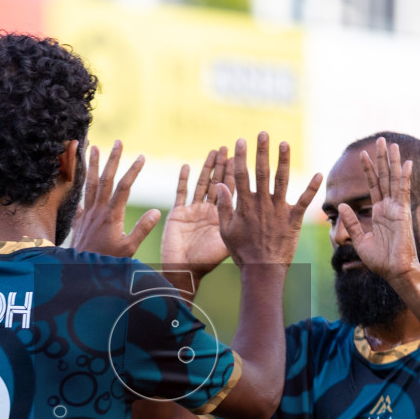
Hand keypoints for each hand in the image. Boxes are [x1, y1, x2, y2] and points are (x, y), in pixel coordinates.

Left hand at [70, 140, 161, 257]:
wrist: (81, 271)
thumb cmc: (107, 262)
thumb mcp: (128, 249)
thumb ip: (142, 230)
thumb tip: (157, 212)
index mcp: (111, 216)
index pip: (124, 187)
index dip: (133, 171)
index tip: (141, 157)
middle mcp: (97, 211)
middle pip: (106, 179)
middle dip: (113, 159)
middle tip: (117, 142)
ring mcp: (86, 214)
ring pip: (90, 184)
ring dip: (93, 165)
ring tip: (93, 148)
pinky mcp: (79, 221)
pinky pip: (79, 197)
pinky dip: (78, 185)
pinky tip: (78, 177)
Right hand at [160, 148, 229, 294]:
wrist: (186, 272)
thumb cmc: (207, 260)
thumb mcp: (225, 238)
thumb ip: (230, 216)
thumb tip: (240, 196)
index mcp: (223, 216)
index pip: (232, 188)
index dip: (236, 171)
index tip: (241, 155)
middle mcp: (209, 211)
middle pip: (218, 182)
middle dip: (223, 164)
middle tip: (228, 146)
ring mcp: (193, 211)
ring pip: (201, 184)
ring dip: (207, 167)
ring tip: (213, 151)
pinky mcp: (178, 214)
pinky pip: (181, 193)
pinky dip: (183, 180)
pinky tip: (187, 166)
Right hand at [215, 132, 321, 267]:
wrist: (262, 270)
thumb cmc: (242, 252)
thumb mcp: (226, 231)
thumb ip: (223, 207)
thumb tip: (220, 184)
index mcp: (245, 205)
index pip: (241, 175)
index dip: (240, 157)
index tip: (240, 141)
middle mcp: (262, 204)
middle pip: (262, 172)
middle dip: (262, 151)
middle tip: (263, 133)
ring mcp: (279, 210)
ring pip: (282, 181)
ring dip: (283, 161)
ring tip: (285, 143)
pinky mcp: (293, 219)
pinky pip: (304, 201)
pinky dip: (312, 188)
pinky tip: (319, 173)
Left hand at [336, 138, 417, 285]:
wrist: (394, 272)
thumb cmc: (379, 261)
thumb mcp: (359, 240)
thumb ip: (351, 222)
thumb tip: (341, 205)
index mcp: (378, 213)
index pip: (373, 186)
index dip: (368, 170)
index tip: (364, 154)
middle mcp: (388, 207)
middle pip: (384, 177)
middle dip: (381, 159)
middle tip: (380, 140)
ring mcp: (397, 208)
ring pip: (394, 179)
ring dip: (392, 161)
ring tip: (390, 144)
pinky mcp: (403, 213)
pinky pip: (403, 191)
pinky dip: (405, 176)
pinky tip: (407, 162)